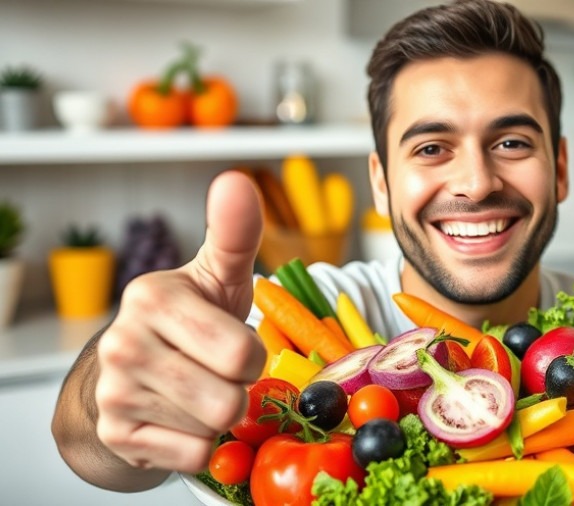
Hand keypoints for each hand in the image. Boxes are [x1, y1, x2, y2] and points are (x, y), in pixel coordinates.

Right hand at [94, 170, 266, 471]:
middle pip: (230, 397)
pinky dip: (200, 444)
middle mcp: (124, 344)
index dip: (251, 357)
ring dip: (220, 417)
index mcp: (152, 298)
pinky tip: (182, 419)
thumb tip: (236, 181)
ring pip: (213, 428)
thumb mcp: (217, 275)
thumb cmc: (190, 320)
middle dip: (239, 389)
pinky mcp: (116, 435)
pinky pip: (192, 455)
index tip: (232, 346)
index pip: (241, 353)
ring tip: (201, 391)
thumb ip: (234, 233)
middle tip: (220, 372)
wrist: (134, 371)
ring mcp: (115, 393)